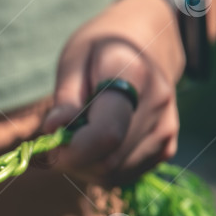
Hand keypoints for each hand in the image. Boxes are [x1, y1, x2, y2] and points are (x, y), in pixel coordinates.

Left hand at [42, 0, 185, 185]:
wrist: (150, 42)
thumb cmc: (102, 48)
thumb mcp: (75, 59)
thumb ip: (66, 98)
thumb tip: (53, 130)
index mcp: (134, 77)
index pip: (106, 134)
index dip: (72, 152)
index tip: (49, 146)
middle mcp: (157, 106)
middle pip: (107, 161)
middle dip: (74, 160)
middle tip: (60, 138)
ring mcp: (166, 130)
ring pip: (113, 174)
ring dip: (86, 165)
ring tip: (80, 135)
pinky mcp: (166, 147)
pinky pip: (124, 174)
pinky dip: (102, 167)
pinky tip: (98, 142)